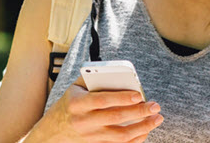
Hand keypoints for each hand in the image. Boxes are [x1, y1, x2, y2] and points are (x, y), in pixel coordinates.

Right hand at [26, 75, 163, 142]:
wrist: (53, 131)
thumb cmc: (70, 104)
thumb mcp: (75, 88)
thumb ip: (94, 79)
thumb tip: (118, 73)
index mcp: (77, 103)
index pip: (102, 100)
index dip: (121, 98)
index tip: (139, 95)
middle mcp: (83, 121)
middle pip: (115, 118)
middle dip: (138, 112)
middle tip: (155, 106)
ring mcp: (90, 137)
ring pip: (120, 136)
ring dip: (142, 128)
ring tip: (156, 119)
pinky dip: (135, 140)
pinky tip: (145, 131)